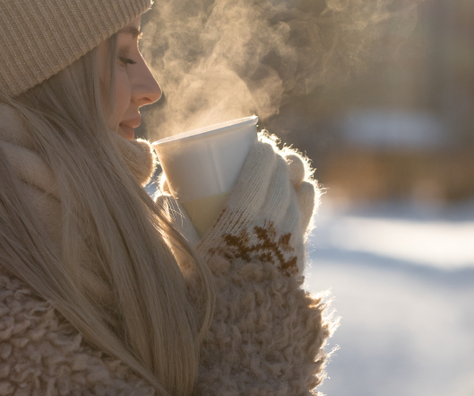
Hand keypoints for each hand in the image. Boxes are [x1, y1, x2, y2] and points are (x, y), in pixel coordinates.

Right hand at [156, 134, 318, 277]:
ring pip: (298, 191)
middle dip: (276, 158)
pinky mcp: (299, 252)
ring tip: (283, 168)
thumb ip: (173, 223)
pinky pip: (308, 213)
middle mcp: (272, 222)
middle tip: (264, 154)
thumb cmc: (206, 289)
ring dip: (292, 174)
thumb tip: (165, 194)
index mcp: (243, 217)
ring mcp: (290, 237)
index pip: (261, 168)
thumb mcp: (184, 255)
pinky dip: (304, 196)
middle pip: (281, 175)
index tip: (257, 144)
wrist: (242, 329)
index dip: (262, 151)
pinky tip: (300, 190)